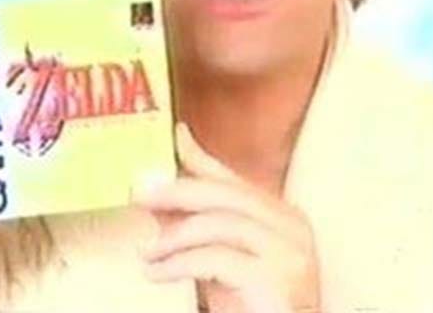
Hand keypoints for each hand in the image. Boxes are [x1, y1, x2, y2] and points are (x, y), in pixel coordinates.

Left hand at [135, 123, 320, 312]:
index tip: (175, 136)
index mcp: (281, 217)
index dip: (202, 157)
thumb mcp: (216, 260)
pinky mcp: (278, 278)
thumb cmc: (252, 305)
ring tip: (147, 253)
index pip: (234, 179)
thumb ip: (192, 227)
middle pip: (226, 193)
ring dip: (173, 236)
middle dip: (176, 191)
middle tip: (140, 196)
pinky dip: (179, 262)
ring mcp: (288, 252)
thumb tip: (155, 192)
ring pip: (220, 222)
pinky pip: (217, 257)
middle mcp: (291, 228)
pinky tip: (158, 272)